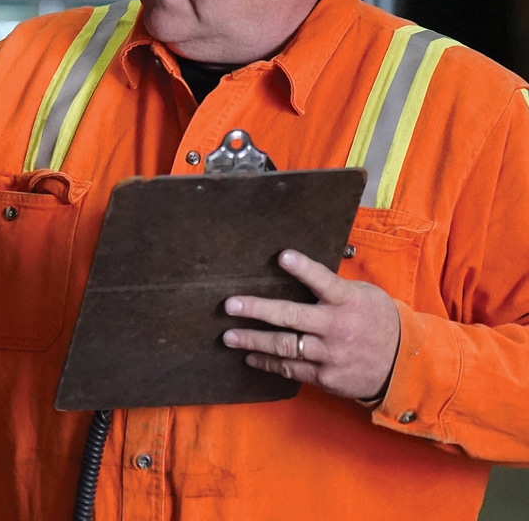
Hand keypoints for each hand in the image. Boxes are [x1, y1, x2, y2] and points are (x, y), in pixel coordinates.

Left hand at [221, 249, 400, 401]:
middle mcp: (337, 328)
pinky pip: (292, 369)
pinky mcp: (327, 377)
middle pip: (292, 316)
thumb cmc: (378, 320)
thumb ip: (333, 287)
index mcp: (348, 301)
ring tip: (229, 336)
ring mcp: (331, 355)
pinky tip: (251, 357)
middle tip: (229, 305)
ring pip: (286, 346)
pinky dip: (269, 363)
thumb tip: (298, 269)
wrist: (405, 365)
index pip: (323, 281)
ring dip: (253, 340)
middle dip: (257, 310)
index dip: (303, 268)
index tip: (282, 256)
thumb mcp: (363, 295)